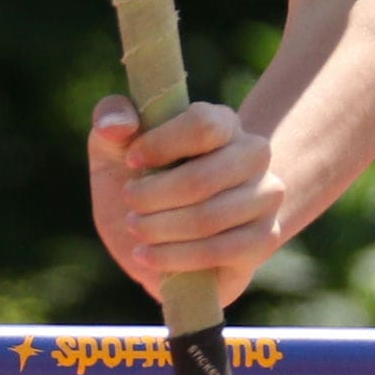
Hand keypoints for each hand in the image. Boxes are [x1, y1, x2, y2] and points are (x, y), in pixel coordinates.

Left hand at [86, 95, 286, 305]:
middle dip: (152, 197)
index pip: (203, 125)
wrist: (162, 235)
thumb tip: (119, 126)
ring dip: (159, 229)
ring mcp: (265, 197)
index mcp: (224, 122)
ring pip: (208, 218)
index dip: (160, 145)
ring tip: (137, 229)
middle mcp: (254, 154)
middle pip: (201, 179)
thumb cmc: (141, 180)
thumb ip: (109, 117)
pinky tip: (148, 255)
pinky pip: (220, 252)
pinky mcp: (264, 238)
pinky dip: (174, 257)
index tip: (130, 162)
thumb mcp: (113, 146)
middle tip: (129, 204)